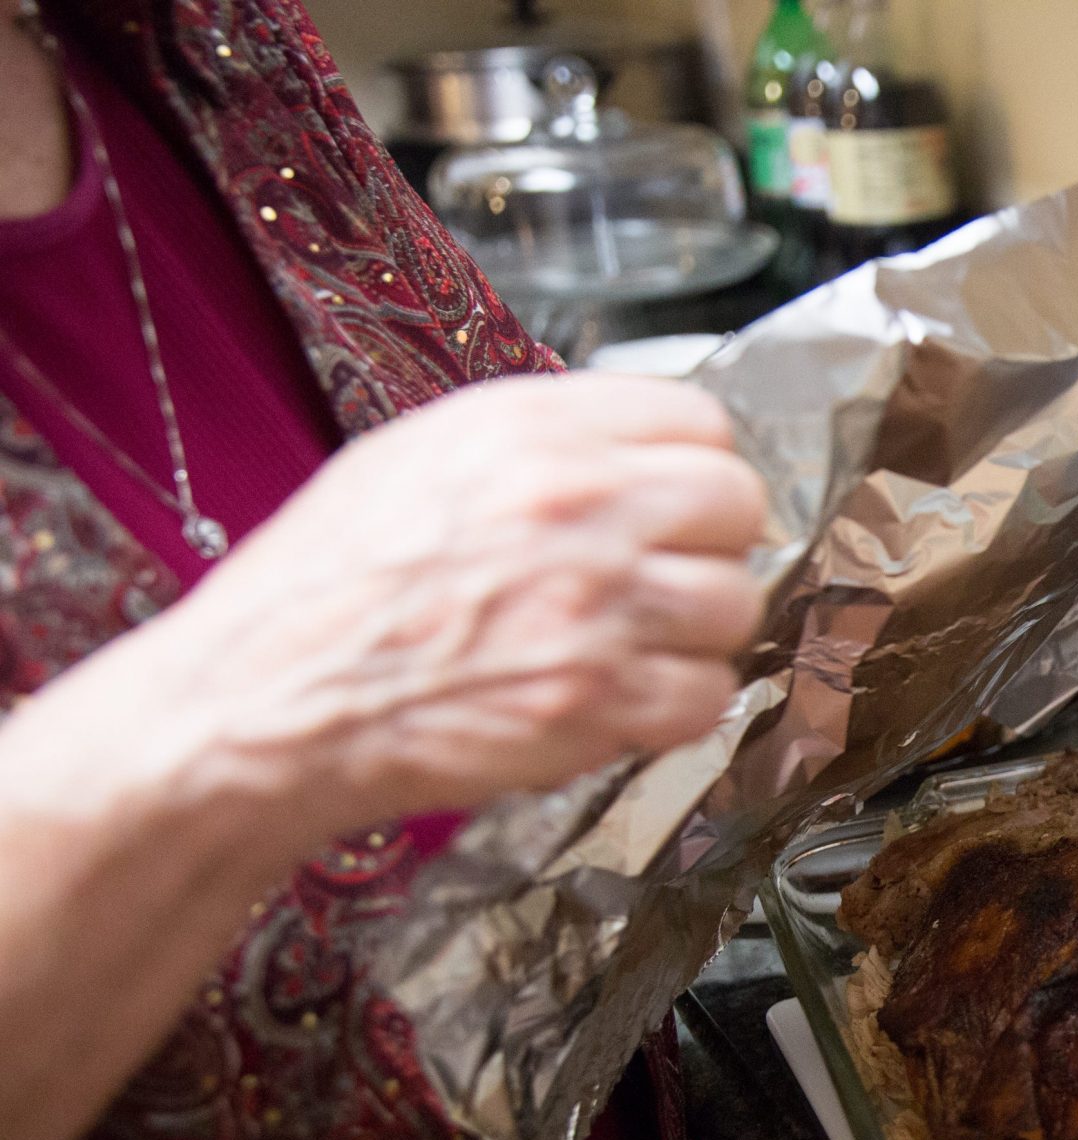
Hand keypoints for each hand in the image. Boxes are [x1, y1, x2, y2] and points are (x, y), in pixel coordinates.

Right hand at [43, 373, 766, 854]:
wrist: (268, 699)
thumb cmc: (332, 585)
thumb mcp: (421, 457)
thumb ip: (545, 444)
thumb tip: (643, 453)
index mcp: (531, 431)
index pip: (701, 422)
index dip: (693, 467)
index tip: (675, 502)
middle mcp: (576, 506)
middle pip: (737, 506)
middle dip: (710, 544)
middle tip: (662, 576)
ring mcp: (597, 606)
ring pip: (736, 605)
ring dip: (696, 632)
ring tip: (631, 644)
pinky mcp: (601, 701)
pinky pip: (708, 695)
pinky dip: (675, 707)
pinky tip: (619, 700)